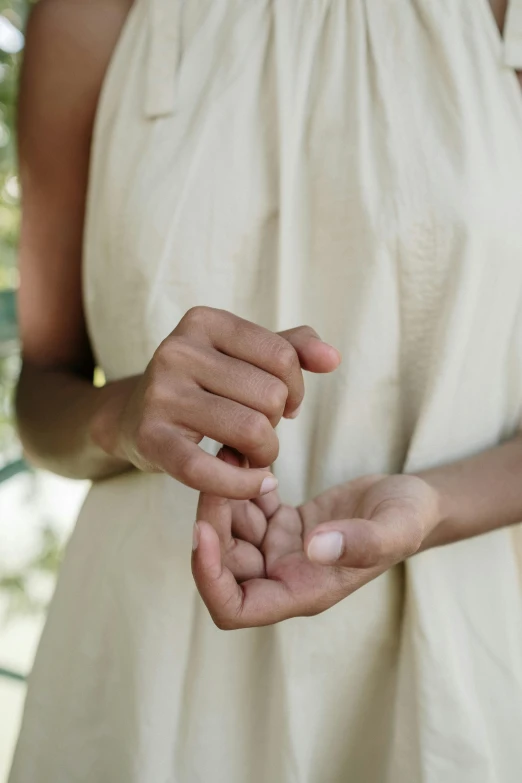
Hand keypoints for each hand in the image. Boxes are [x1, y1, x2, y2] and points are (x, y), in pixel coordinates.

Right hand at [91, 307, 339, 497]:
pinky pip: (209, 470)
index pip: (283, 356)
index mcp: (204, 322)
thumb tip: (333, 358)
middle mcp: (177, 351)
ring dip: (266, 454)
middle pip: (271, 395)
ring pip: (252, 431)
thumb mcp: (241, 356)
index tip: (283, 404)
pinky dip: (243, 485)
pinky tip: (258, 483)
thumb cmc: (202, 385)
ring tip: (252, 453)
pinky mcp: (150, 438)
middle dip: (277, 422)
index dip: (296, 387)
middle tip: (258, 429)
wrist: (134, 417)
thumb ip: (292, 349)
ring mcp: (161, 394)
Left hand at [192, 449, 440, 627]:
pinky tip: (248, 456)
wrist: (414, 502)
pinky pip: (247, 507)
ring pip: (230, 530)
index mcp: (303, 592)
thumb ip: (362, 543)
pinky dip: (240, 483)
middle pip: (224, 562)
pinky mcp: (282, 523)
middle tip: (216, 472)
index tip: (203, 531)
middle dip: (212, 519)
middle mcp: (284, 575)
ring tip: (230, 452)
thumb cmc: (410, 522)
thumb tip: (315, 547)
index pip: (235, 608)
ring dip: (222, 494)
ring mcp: (280, 549)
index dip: (209, 578)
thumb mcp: (396, 529)